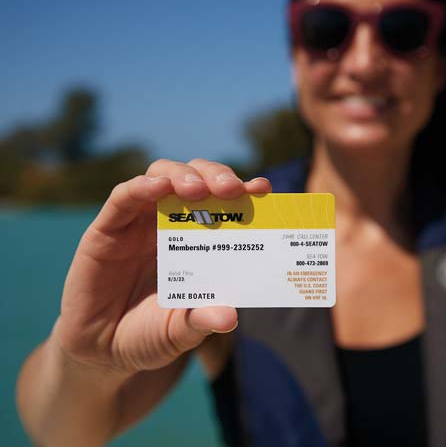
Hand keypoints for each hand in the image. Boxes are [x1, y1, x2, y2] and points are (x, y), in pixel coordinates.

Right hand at [52, 159, 270, 375]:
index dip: (245, 191)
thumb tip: (229, 318)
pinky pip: (122, 198)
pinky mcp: (106, 230)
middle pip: (197, 179)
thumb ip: (201, 322)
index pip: (225, 203)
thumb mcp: (180, 332)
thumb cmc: (149, 333)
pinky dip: (141, 187)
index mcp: (199, 239)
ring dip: (183, 176)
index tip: (264, 189)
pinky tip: (157, 187)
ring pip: (162, 176)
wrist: (101, 351)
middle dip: (217, 176)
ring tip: (198, 190)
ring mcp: (138, 223)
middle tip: (233, 189)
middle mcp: (171, 222)